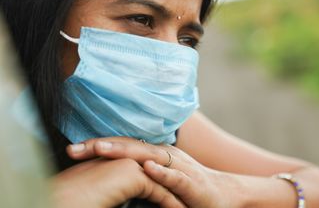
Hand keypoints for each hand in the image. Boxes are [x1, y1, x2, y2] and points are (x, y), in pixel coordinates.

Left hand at [67, 137, 241, 207]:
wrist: (225, 195)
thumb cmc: (188, 189)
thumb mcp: (160, 180)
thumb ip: (139, 176)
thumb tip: (110, 177)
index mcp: (156, 154)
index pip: (123, 146)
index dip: (99, 145)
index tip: (72, 149)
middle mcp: (166, 155)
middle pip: (130, 146)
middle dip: (102, 145)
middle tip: (74, 147)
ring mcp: (180, 167)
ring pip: (149, 155)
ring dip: (125, 152)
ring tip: (101, 149)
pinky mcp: (193, 183)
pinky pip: (175, 176)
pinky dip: (161, 172)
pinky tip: (146, 168)